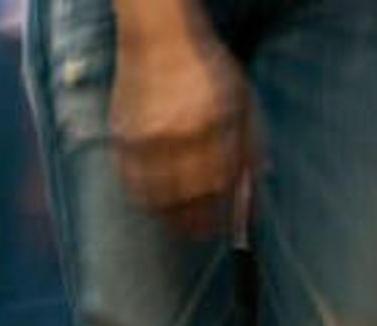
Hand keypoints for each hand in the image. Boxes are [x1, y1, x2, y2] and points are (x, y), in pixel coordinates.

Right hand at [110, 12, 247, 233]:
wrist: (158, 41)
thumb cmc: (206, 67)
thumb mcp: (241, 101)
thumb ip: (249, 143)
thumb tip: (254, 185)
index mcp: (211, 122)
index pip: (218, 182)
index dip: (222, 209)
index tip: (225, 226)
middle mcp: (176, 133)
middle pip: (185, 195)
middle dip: (194, 220)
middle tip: (201, 233)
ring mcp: (144, 137)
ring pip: (155, 194)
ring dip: (168, 215)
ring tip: (178, 223)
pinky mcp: (122, 138)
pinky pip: (131, 181)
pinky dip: (143, 198)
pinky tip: (154, 203)